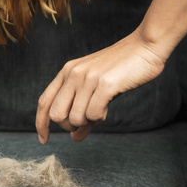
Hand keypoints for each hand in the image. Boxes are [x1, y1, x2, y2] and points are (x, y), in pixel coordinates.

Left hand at [35, 30, 167, 143]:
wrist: (145, 47)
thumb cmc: (121, 70)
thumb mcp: (96, 90)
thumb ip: (83, 113)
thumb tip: (74, 138)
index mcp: (66, 72)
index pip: (44, 102)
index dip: (40, 123)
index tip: (43, 140)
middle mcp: (73, 74)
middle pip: (56, 115)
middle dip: (69, 126)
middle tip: (86, 122)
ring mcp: (88, 78)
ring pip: (75, 118)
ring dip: (89, 122)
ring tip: (101, 109)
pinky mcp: (105, 84)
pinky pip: (93, 114)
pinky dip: (100, 117)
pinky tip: (107, 107)